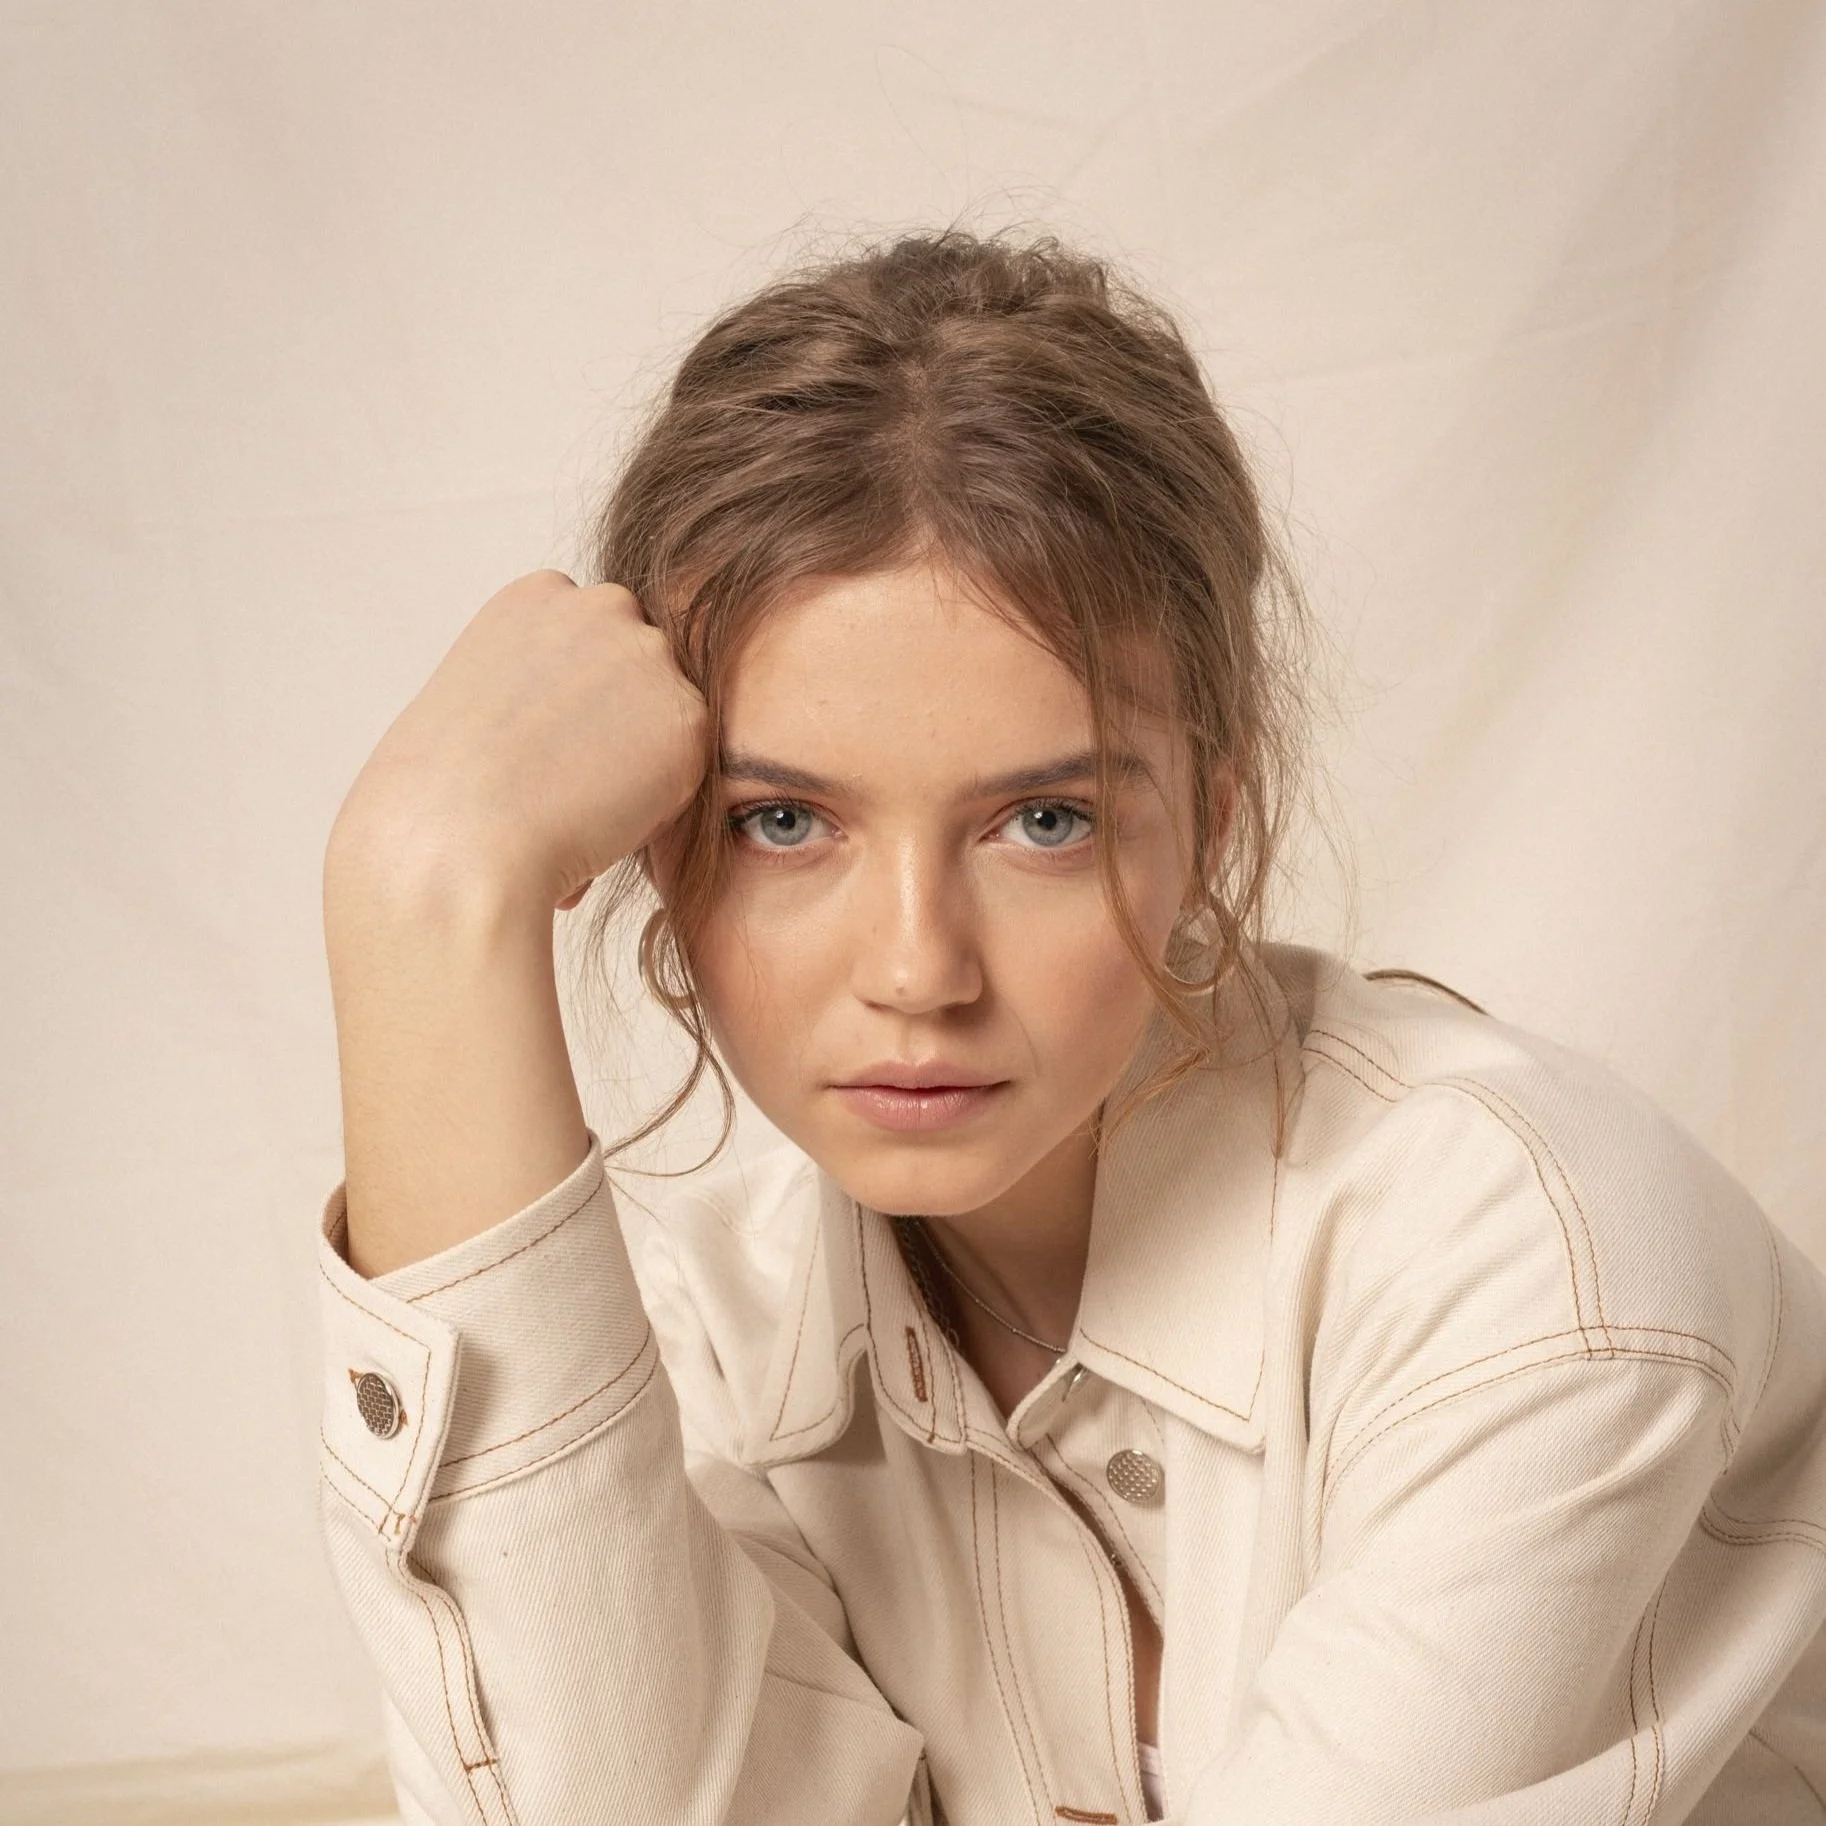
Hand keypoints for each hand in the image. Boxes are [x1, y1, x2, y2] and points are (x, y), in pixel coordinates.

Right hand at [329, 571, 708, 911]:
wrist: (461, 836)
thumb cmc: (448, 788)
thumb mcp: (479, 694)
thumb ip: (540, 677)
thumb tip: (582, 713)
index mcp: (541, 593)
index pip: (592, 639)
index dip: (576, 697)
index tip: (544, 737)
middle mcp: (603, 607)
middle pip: (639, 665)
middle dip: (620, 714)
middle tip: (568, 774)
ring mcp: (649, 656)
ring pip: (667, 714)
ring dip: (643, 754)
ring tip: (580, 799)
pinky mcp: (687, 715)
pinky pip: (688, 763)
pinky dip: (660, 797)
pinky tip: (605, 815)